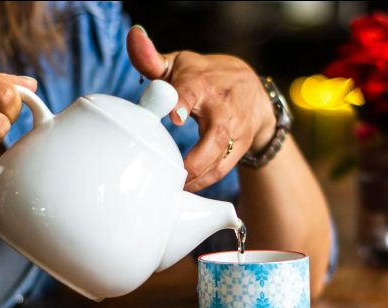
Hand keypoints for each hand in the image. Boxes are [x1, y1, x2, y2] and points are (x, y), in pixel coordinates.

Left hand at [127, 26, 275, 191]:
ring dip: (198, 178)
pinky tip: (186, 191)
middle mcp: (223, 107)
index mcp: (202, 84)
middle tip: (173, 174)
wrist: (253, 91)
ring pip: (222, 158)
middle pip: (215, 135)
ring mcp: (236, 130)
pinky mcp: (242, 148)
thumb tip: (134, 38)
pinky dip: (205, 183)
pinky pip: (224, 169)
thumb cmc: (206, 78)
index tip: (174, 116)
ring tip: (174, 189)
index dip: (183, 102)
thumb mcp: (180, 64)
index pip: (193, 90)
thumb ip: (152, 58)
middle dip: (195, 159)